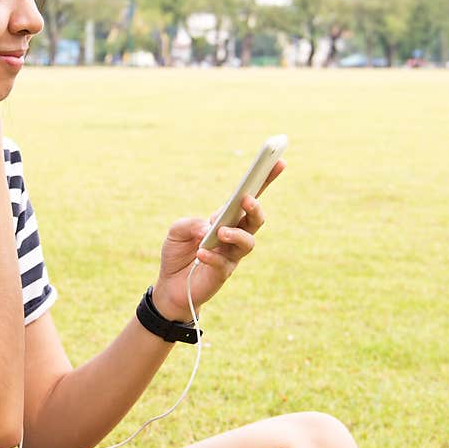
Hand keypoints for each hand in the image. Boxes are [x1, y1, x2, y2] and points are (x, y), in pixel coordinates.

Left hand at [151, 160, 284, 322]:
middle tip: (245, 200)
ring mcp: (231, 255)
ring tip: (220, 233)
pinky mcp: (223, 274)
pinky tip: (201, 253)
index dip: (265, 179)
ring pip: (248, 242)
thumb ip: (190, 223)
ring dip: (236, 234)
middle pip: (255, 219)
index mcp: (225, 218)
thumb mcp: (176, 231)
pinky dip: (212, 257)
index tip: (279, 161)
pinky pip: (224, 264)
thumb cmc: (177, 253)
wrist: (169, 286)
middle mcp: (233, 235)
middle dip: (255, 207)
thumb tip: (207, 228)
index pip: (249, 196)